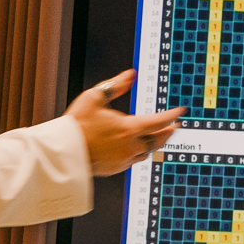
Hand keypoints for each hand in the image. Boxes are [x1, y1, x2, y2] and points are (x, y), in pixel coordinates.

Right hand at [67, 68, 183, 175]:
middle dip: (168, 132)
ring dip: (154, 143)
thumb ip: (115, 85)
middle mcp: (130, 146)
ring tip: (158, 137)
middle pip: (158, 139)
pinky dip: (139, 152)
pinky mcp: (115, 168)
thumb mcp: (94, 97)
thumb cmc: (76, 124)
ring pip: (147, 152)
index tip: (180, 111)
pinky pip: (133, 160)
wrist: (62, 152)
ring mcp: (123, 159)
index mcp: (129, 128)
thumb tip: (130, 75)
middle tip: (175, 127)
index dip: (172, 115)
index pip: (159, 121)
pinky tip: (137, 148)